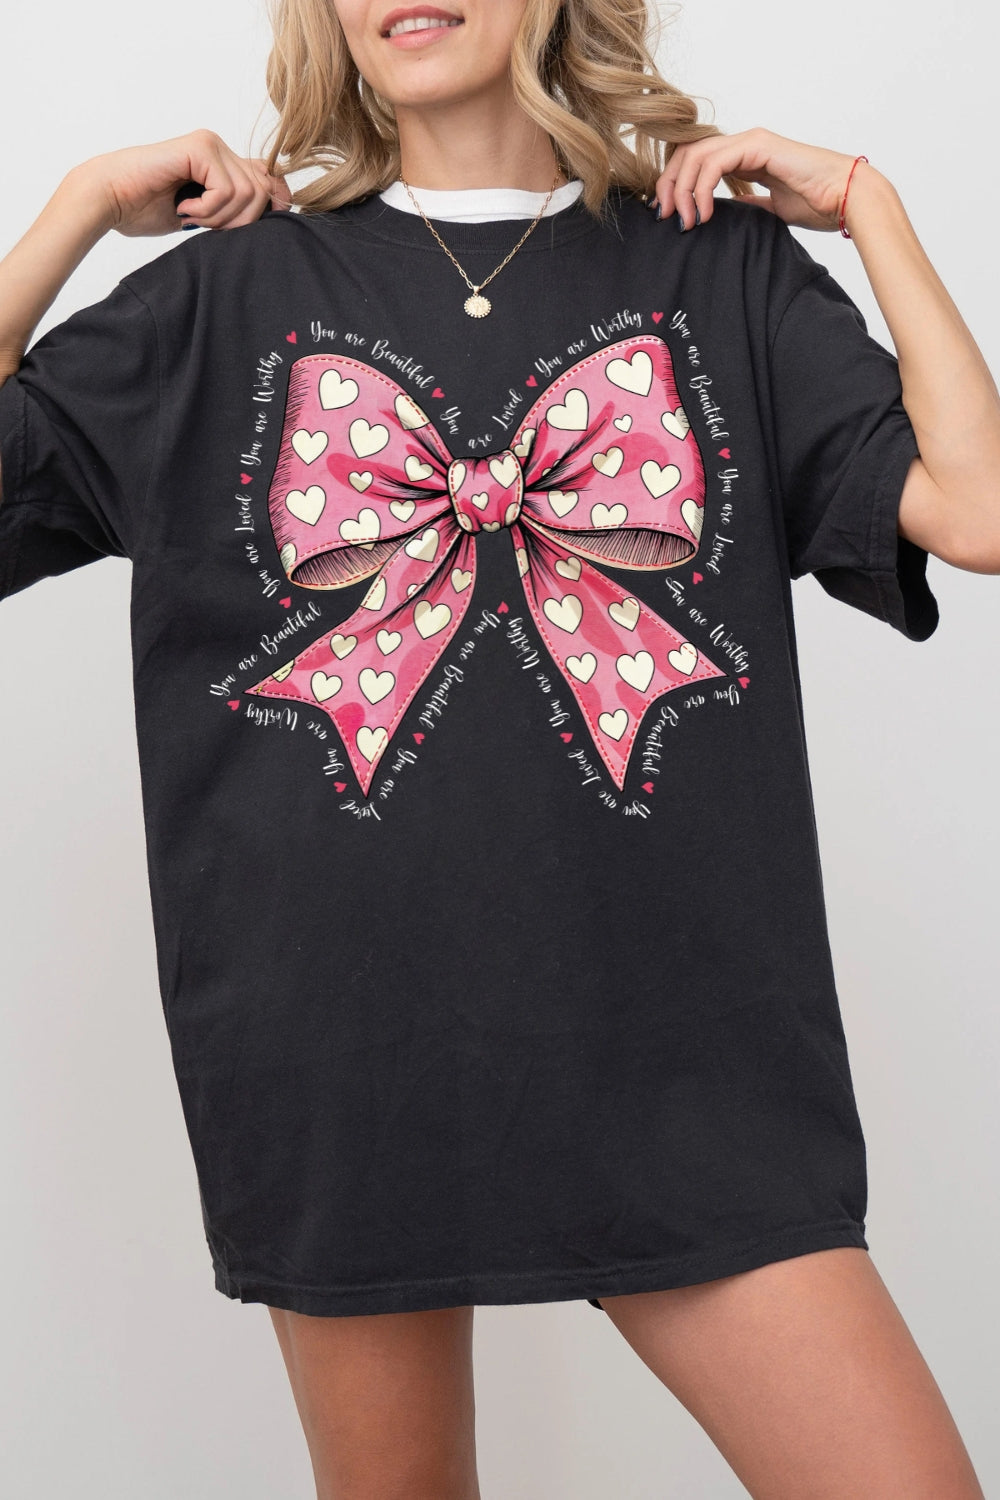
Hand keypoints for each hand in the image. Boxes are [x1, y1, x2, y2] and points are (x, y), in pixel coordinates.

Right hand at [71, 129, 292, 238]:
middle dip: (241, 221)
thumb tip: (275, 208)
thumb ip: (232, 208)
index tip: (256, 229)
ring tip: (190, 216)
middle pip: (264, 191)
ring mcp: (209, 144)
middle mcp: (218, 147)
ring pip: (248, 193)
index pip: (269, 179)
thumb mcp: (202, 215)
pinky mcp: (199, 148)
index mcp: (220, 161)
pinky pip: (227, 190)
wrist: (107, 199)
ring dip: (220, 217)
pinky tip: (183, 208)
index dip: (274, 204)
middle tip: (205, 226)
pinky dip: (208, 209)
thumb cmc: (144, 209)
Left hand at [651, 127, 870, 232]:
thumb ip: (746, 205)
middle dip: (668, 186)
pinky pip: (714, 162)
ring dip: (681, 190)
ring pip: (695, 155)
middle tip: (666, 218)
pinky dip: (701, 189)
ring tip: (685, 221)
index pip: (694, 162)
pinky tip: (704, 214)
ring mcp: (751, 142)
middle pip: (687, 154)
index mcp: (745, 157)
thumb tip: (728, 213)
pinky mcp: (758, 146)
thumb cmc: (817, 205)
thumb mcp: (769, 210)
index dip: (675, 187)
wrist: (845, 199)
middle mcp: (744, 144)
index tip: (669, 218)